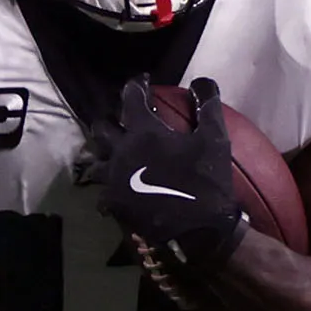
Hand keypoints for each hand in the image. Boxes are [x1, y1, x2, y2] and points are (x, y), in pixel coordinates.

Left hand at [89, 76, 246, 269]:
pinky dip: (107, 190)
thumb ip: (208, 105)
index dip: (136, 85)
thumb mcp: (215, 138)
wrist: (199, 229)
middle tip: (122, 120)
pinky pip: (101, 194)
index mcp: (144, 132)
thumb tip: (201, 80)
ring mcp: (114, 180)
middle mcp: (121, 152)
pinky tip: (116, 190)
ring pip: (95, 160)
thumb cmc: (208, 180)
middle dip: (110, 119)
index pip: (130, 97)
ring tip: (114, 155)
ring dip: (103, 154)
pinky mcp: (115, 204)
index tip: (144, 82)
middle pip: (101, 128)